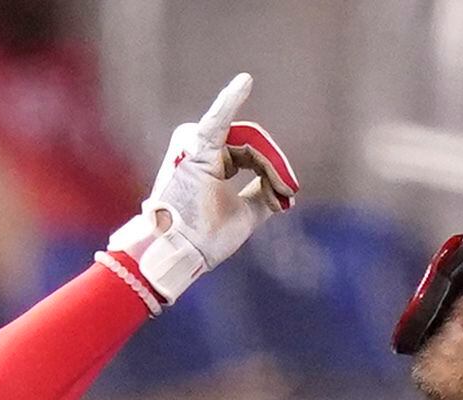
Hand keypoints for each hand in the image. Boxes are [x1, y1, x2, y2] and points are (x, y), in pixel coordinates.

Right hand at [102, 73, 297, 310]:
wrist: (177, 254)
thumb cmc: (204, 239)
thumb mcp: (245, 216)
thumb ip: (262, 195)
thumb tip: (280, 184)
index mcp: (211, 162)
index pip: (251, 153)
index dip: (272, 172)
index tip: (285, 195)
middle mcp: (201, 149)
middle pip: (250, 144)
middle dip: (272, 167)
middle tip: (285, 192)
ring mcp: (196, 146)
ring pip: (245, 141)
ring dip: (266, 161)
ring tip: (278, 188)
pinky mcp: (195, 148)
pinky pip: (216, 120)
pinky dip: (230, 100)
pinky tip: (245, 82)